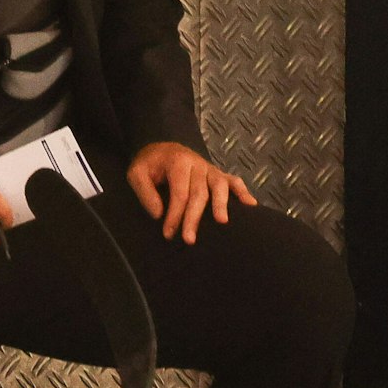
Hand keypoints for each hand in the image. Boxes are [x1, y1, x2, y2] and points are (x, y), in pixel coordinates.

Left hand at [127, 141, 255, 243]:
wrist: (162, 147)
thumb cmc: (150, 165)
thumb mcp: (136, 173)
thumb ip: (145, 192)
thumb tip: (158, 214)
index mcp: (178, 162)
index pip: (179, 192)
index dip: (174, 215)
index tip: (168, 233)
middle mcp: (197, 164)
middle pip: (200, 193)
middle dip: (194, 217)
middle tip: (189, 239)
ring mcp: (210, 169)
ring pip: (220, 186)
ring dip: (221, 204)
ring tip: (222, 222)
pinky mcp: (217, 174)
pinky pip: (233, 180)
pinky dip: (243, 191)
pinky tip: (251, 204)